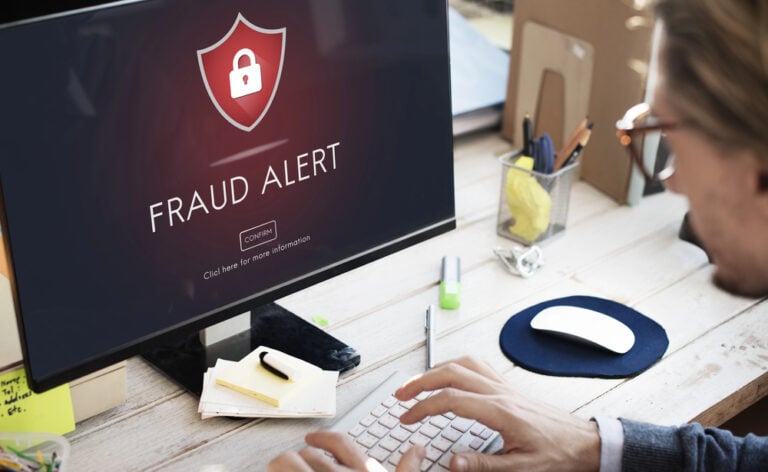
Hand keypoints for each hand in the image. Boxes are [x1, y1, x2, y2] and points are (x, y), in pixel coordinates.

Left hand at [267, 431, 424, 470]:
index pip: (340, 444)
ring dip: (282, 464)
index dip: (323, 440)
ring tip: (281, 467)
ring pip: (289, 463)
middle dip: (303, 457)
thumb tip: (419, 448)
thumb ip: (408, 468)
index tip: (311, 440)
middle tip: (298, 461)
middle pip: (311, 453)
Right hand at [395, 356, 600, 471]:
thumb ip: (484, 464)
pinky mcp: (508, 386)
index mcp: (500, 411)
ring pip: (463, 364)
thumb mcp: (521, 468)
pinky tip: (448, 374)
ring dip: (435, 369)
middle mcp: (500, 392)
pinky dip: (455, 365)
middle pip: (451, 373)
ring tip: (417, 382)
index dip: (423, 407)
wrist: (583, 442)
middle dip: (420, 381)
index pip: (451, 399)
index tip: (407, 417)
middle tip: (401, 394)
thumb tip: (453, 462)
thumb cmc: (557, 454)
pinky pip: (477, 365)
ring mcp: (504, 386)